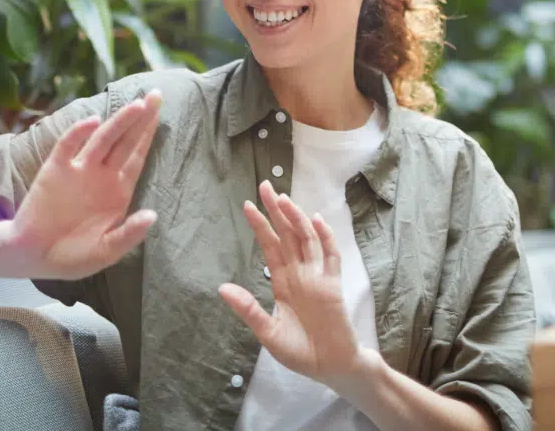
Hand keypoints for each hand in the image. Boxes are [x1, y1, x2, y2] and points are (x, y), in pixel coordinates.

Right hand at [10, 90, 161, 279]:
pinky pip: (67, 147)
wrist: (33, 257)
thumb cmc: (73, 255)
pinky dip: (78, 133)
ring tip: (136, 105)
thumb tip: (152, 216)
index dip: (150, 134)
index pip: (138, 155)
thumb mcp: (107, 252)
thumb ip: (128, 234)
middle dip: (141, 118)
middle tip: (156, 94)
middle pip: (125, 140)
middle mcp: (102, 174)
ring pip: (102, 139)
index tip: (162, 111)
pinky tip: (91, 121)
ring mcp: (79, 170)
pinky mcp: (55, 170)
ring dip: (119, 122)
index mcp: (118, 189)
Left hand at [219, 180, 360, 385]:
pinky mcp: (333, 284)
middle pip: (287, 233)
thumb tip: (221, 288)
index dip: (260, 225)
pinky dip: (325, 237)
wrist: (330, 368)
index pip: (270, 245)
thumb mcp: (268, 332)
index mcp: (282, 281)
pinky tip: (316, 221)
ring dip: (296, 218)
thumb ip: (248, 309)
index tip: (247, 205)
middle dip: (277, 210)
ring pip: (306, 239)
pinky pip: (330, 256)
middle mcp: (299, 272)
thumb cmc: (300, 351)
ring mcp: (317, 276)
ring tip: (284, 200)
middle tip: (265, 186)